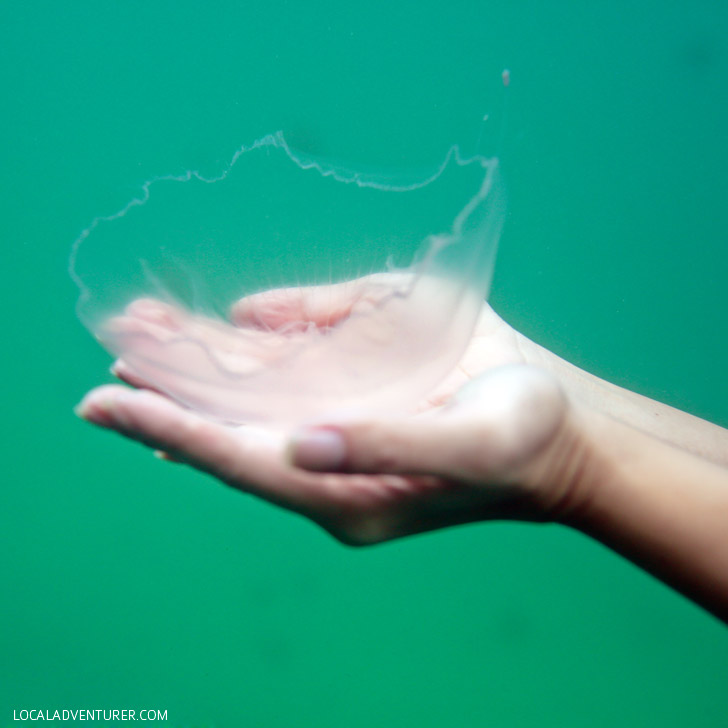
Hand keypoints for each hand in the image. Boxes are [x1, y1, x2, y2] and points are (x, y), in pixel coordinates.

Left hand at [77, 278, 587, 543]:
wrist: (562, 430)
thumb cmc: (526, 439)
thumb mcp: (470, 442)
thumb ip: (387, 444)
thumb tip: (298, 442)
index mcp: (348, 492)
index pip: (240, 459)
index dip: (172, 429)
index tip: (107, 404)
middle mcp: (330, 465)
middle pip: (233, 428)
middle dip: (172, 391)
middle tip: (114, 351)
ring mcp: (340, 432)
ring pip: (256, 397)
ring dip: (202, 366)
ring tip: (143, 333)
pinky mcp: (358, 401)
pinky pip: (295, 373)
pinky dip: (253, 349)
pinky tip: (219, 331)